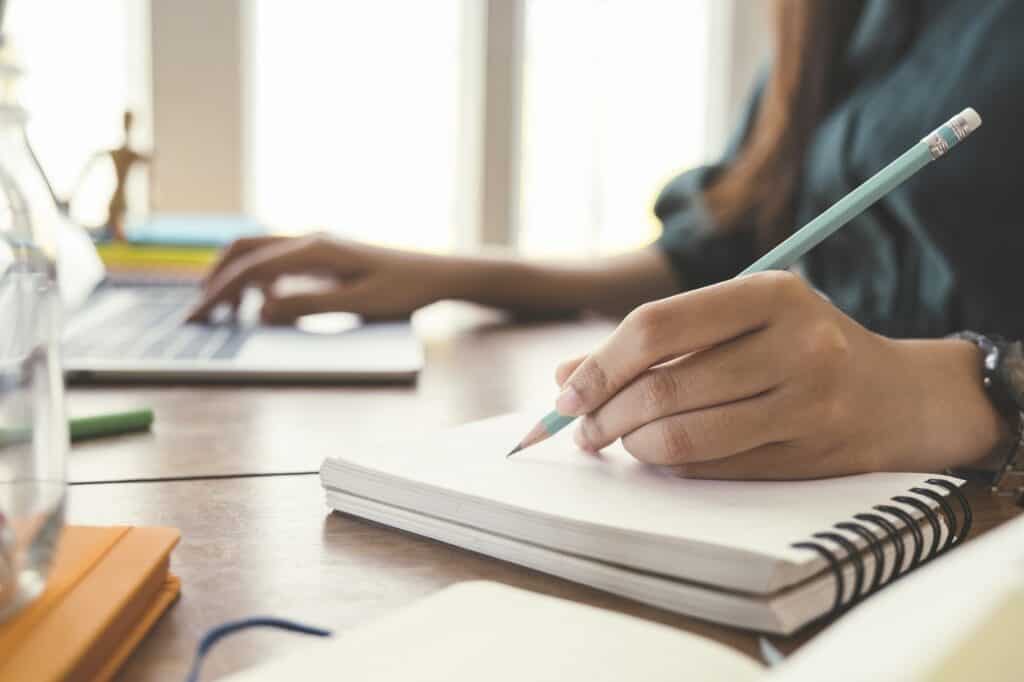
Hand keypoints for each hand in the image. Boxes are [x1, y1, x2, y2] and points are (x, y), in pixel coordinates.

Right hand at [187, 235, 453, 322]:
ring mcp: (316, 244)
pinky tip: (260, 304)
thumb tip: (260, 310)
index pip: (251, 269)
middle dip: (216, 279)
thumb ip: (307, 306)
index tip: (197, 317)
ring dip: (234, 277)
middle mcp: (310, 239)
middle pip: (244, 249)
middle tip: (198, 313)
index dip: (219, 294)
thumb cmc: (403, 290)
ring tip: (223, 313)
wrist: (436, 274)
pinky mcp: (324, 254)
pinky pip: (278, 260)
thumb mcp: (357, 304)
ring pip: (259, 251)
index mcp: (315, 249)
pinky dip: (258, 278)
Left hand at [553, 271, 1004, 478]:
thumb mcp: (739, 318)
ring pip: (684, 438)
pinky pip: (712, 468)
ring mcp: (808, 405)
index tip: (566, 391)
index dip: (600, 365)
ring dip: (631, 445)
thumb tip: (567, 376)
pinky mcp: (808, 456)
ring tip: (615, 440)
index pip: (657, 327)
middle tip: (581, 426)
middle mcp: (797, 345)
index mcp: (771, 293)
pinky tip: (658, 453)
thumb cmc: (799, 345)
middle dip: (605, 414)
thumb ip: (656, 340)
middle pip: (664, 389)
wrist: (898, 396)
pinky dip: (669, 465)